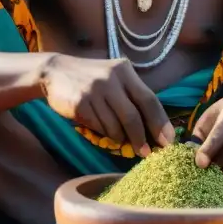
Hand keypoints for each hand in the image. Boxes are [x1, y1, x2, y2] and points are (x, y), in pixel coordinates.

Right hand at [40, 54, 173, 155]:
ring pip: (115, 126)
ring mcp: (94, 91)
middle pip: (133, 116)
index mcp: (124, 70)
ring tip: (120, 140)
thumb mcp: (114, 78)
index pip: (149, 99)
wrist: (55, 72)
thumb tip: (155, 128)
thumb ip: (132, 96)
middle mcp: (111, 78)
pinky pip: (98, 128)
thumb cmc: (91, 78)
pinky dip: (104, 134)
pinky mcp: (79, 104)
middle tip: (146, 153)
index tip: (168, 142)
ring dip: (121, 139)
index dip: (160, 123)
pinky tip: (102, 132)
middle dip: (142, 138)